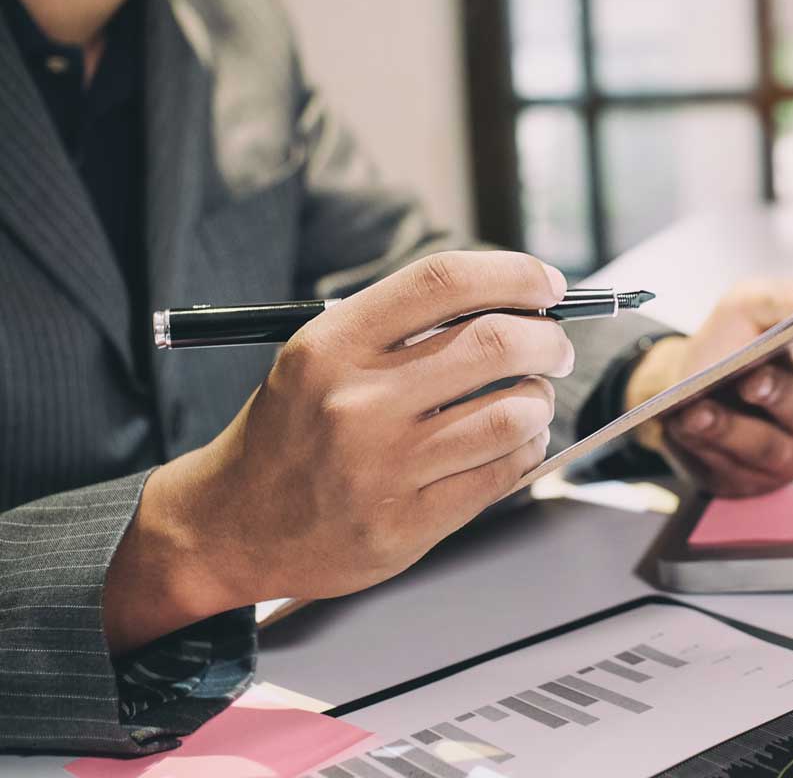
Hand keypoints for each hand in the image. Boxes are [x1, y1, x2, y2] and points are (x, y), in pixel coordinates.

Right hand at [104, 251, 572, 651]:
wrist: (230, 527)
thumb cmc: (288, 433)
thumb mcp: (319, 358)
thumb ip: (401, 329)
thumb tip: (510, 302)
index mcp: (332, 344)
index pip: (444, 282)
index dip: (514, 274)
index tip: (548, 283)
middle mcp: (358, 401)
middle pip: (495, 343)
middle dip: (547, 340)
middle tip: (555, 348)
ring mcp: (384, 467)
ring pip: (513, 413)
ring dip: (541, 400)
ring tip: (532, 399)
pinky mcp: (407, 524)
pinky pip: (503, 473)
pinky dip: (528, 449)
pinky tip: (516, 442)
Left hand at [625, 280, 792, 496]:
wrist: (687, 384)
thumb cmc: (733, 344)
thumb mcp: (751, 306)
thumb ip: (783, 298)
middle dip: (780, 396)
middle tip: (751, 379)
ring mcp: (787, 462)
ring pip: (764, 448)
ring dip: (728, 428)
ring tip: (696, 410)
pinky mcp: (747, 482)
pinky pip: (728, 469)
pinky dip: (702, 446)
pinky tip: (679, 427)